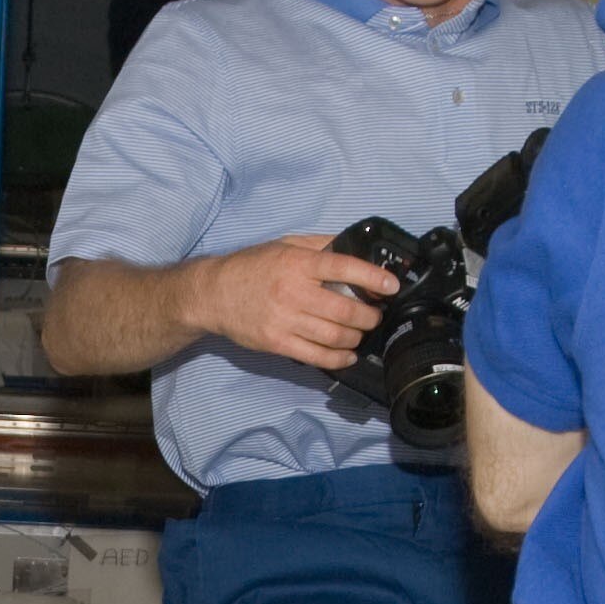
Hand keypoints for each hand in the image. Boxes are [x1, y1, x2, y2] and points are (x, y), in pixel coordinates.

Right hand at [188, 232, 397, 369]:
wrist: (213, 294)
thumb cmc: (251, 268)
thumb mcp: (284, 245)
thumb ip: (319, 245)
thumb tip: (354, 248)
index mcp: (297, 264)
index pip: (343, 268)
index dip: (372, 278)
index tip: (391, 286)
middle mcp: (292, 292)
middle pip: (345, 310)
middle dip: (369, 315)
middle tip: (375, 314)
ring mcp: (285, 320)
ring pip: (335, 335)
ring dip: (356, 336)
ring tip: (360, 332)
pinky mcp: (277, 343)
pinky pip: (317, 356)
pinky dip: (339, 358)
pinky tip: (348, 354)